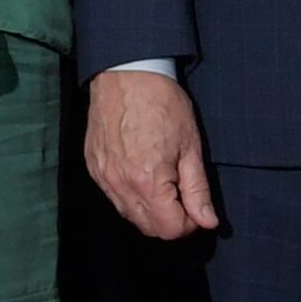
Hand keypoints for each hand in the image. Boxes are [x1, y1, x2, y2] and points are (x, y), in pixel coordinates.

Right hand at [86, 68, 221, 239]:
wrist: (126, 71)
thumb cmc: (162, 103)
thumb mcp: (190, 146)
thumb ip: (198, 190)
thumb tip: (207, 222)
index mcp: (147, 181)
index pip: (170, 229)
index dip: (190, 223)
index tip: (195, 205)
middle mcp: (120, 183)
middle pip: (148, 228)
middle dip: (170, 221)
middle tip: (182, 196)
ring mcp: (102, 175)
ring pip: (129, 214)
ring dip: (149, 210)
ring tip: (162, 182)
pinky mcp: (93, 165)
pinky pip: (113, 195)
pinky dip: (130, 194)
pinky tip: (141, 172)